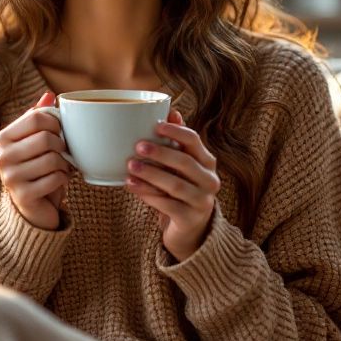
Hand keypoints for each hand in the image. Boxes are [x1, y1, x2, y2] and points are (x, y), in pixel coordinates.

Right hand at [0, 91, 71, 230]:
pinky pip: (55, 179)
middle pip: (46, 138)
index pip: (37, 118)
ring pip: (52, 160)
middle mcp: (2, 156)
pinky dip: (63, 179)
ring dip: (64, 164)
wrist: (33, 205)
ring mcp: (10, 177)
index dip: (56, 124)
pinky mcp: (23, 196)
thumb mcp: (37, 139)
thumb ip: (40, 117)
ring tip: (61, 167)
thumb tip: (49, 95)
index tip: (59, 133)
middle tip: (63, 153)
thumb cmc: (37, 166)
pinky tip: (59, 181)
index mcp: (4, 137)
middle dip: (62, 146)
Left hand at [125, 109, 220, 262]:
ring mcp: (202, 201)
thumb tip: (171, 111)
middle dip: (160, 153)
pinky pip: (167, 205)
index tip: (156, 125)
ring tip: (131, 166)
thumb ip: (177, 140)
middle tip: (138, 146)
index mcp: (207, 162)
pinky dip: (148, 194)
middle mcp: (210, 180)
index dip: (176, 131)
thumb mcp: (182, 164)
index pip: (194, 141)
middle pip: (185, 162)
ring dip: (151, 174)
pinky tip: (132, 186)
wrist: (191, 229)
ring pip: (175, 184)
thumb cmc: (182, 188)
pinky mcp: (190, 219)